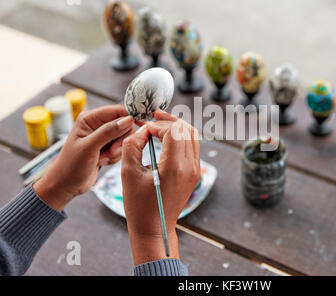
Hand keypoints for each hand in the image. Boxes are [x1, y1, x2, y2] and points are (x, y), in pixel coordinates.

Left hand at [34, 105, 134, 210]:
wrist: (66, 184)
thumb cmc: (70, 165)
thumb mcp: (88, 147)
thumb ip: (108, 132)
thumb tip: (127, 120)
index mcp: (90, 118)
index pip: (117, 110)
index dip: (130, 116)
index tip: (142, 125)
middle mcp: (97, 124)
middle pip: (124, 125)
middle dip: (120, 140)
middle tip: (111, 151)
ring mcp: (103, 136)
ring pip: (124, 138)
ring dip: (117, 151)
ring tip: (102, 158)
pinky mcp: (107, 146)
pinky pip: (122, 148)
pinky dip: (115, 157)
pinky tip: (102, 161)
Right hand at [121, 110, 199, 263]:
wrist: (154, 229)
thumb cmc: (139, 205)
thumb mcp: (128, 173)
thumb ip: (132, 145)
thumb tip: (142, 129)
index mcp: (175, 167)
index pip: (173, 131)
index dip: (157, 125)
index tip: (143, 129)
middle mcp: (190, 166)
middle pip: (186, 129)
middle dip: (168, 121)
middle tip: (152, 117)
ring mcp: (195, 170)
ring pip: (192, 136)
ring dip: (176, 127)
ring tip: (159, 123)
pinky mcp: (194, 173)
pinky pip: (192, 147)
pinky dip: (181, 138)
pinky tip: (166, 137)